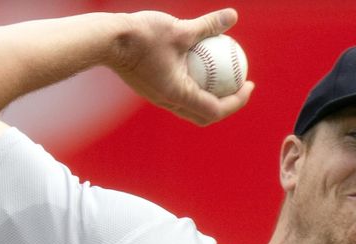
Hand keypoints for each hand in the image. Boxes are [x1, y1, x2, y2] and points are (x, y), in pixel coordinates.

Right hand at [110, 9, 253, 124]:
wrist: (106, 41)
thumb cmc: (143, 35)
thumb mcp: (181, 28)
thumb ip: (208, 25)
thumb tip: (232, 16)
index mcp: (178, 94)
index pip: (215, 109)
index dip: (237, 101)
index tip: (249, 85)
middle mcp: (169, 102)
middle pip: (204, 115)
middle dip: (227, 105)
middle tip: (240, 86)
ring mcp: (159, 98)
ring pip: (190, 107)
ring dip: (210, 97)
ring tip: (223, 79)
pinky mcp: (152, 89)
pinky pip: (179, 93)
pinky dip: (194, 86)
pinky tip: (199, 65)